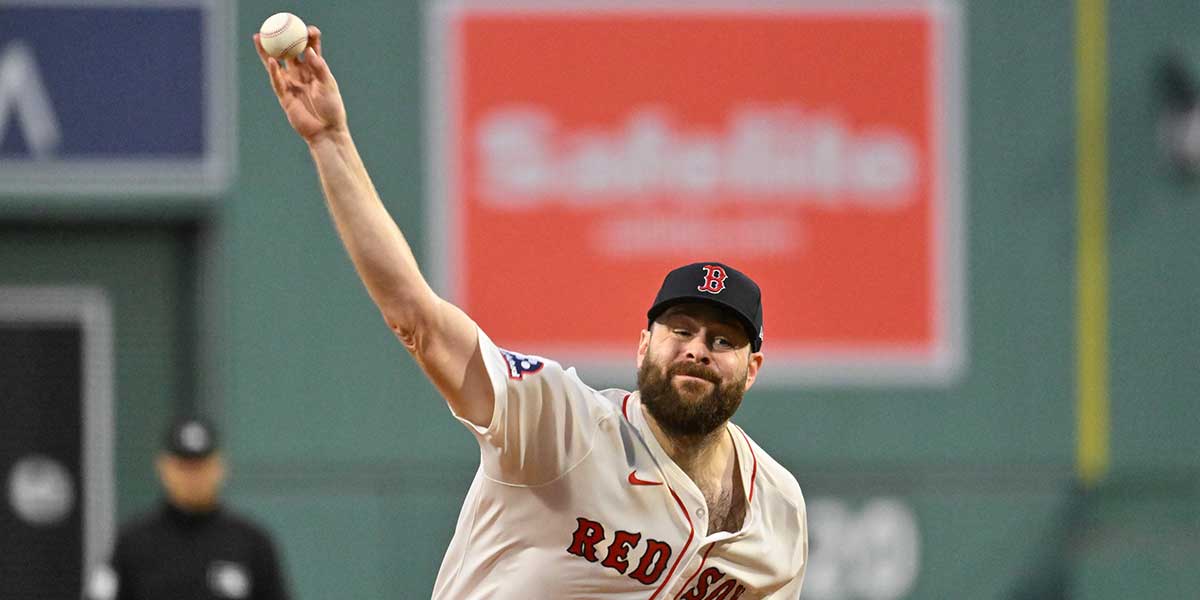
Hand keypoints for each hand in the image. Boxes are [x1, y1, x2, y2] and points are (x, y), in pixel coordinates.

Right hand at [254, 26, 345, 141]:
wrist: (326, 131)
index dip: (308, 37)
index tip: (307, 29)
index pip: (311, 48)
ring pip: (277, 64)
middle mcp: (302, 74)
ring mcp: (292, 84)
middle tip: (275, 26)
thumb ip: (319, 68)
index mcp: (316, 69)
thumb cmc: (332, 108)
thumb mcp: (328, 85)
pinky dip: (274, 71)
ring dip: (268, 51)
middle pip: (289, 52)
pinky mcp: (284, 96)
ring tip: (259, 37)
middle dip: (282, 39)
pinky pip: (277, 81)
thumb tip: (309, 51)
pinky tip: (271, 59)